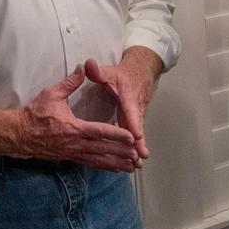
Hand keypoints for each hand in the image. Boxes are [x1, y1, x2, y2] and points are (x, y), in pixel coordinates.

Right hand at [16, 65, 140, 171]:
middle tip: (137, 156)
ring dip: (115, 164)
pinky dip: (103, 167)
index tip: (131, 138)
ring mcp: (72, 153)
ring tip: (131, 167)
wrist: (19, 134)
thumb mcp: (51, 94)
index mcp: (73, 128)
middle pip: (103, 150)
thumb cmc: (34, 114)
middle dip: (121, 153)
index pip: (99, 132)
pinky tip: (114, 169)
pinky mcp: (70, 157)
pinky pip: (90, 164)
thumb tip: (83, 67)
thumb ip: (69, 82)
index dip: (116, 135)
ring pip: (98, 160)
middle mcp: (75, 144)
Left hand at [84, 47, 162, 163]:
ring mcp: (137, 115)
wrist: (141, 73)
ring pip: (138, 133)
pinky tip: (135, 161)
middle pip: (138, 126)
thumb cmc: (123, 74)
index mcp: (128, 96)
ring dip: (139, 148)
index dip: (134, 123)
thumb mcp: (109, 71)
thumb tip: (87, 64)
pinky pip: (136, 135)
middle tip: (140, 157)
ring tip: (138, 164)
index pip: (131, 110)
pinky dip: (137, 147)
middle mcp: (135, 107)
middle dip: (139, 142)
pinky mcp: (136, 120)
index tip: (136, 135)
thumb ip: (97, 71)